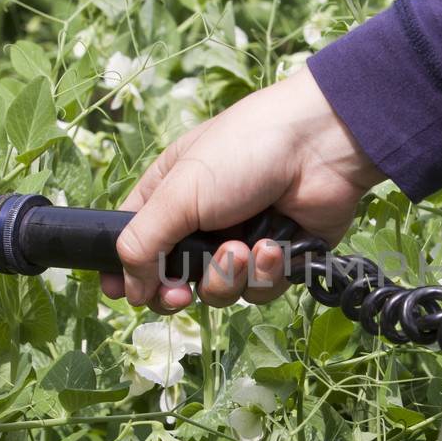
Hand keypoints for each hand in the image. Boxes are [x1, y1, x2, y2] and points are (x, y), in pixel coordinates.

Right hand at [100, 66, 382, 311]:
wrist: (321, 146)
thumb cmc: (243, 152)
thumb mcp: (180, 191)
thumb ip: (144, 240)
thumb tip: (128, 290)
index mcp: (169, 196)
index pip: (133, 242)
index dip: (124, 271)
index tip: (120, 294)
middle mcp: (202, 223)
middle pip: (173, 280)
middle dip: (176, 291)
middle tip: (180, 293)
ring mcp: (241, 242)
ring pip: (218, 291)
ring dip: (228, 276)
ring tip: (243, 248)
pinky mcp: (279, 259)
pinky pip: (259, 289)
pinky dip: (266, 272)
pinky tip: (276, 245)